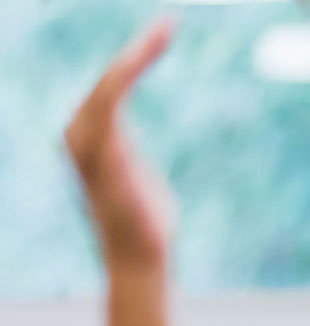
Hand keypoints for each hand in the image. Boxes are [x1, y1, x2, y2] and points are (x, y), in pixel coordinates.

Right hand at [66, 21, 175, 270]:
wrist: (139, 258)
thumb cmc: (144, 228)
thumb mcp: (136, 180)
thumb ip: (128, 156)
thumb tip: (132, 157)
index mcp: (89, 136)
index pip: (110, 87)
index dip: (134, 60)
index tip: (161, 33)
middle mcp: (78, 132)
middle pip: (109, 78)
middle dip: (138, 49)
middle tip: (170, 22)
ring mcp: (84, 139)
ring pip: (110, 81)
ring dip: (139, 51)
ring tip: (168, 26)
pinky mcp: (100, 146)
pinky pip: (112, 94)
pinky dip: (132, 68)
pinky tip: (153, 47)